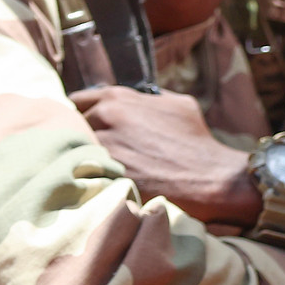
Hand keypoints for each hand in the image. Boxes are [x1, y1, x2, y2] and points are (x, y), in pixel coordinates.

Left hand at [71, 86, 261, 228]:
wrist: (213, 179)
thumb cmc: (197, 143)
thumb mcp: (177, 105)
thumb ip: (146, 98)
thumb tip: (132, 99)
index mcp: (116, 97)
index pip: (75, 103)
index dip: (80, 118)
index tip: (85, 131)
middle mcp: (104, 116)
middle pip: (71, 128)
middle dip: (80, 140)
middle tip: (90, 155)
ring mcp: (102, 145)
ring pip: (74, 152)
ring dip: (82, 161)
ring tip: (94, 172)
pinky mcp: (105, 174)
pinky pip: (83, 174)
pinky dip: (89, 179)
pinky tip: (99, 186)